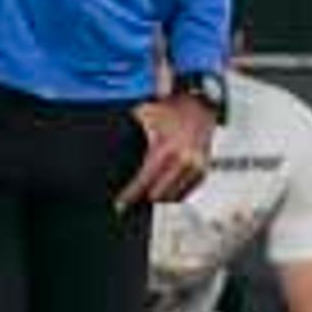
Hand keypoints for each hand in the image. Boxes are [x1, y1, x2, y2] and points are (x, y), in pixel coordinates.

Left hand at [116, 91, 216, 211]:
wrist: (199, 104)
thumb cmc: (169, 110)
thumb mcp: (143, 116)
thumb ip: (128, 135)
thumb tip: (108, 155)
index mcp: (165, 148)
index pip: (144, 181)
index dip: (129, 196)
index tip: (120, 206)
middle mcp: (183, 160)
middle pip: (157, 195)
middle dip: (143, 198)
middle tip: (129, 201)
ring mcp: (195, 167)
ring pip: (172, 197)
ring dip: (158, 196)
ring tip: (146, 195)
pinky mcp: (203, 171)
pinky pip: (185, 193)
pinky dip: (173, 193)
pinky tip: (163, 190)